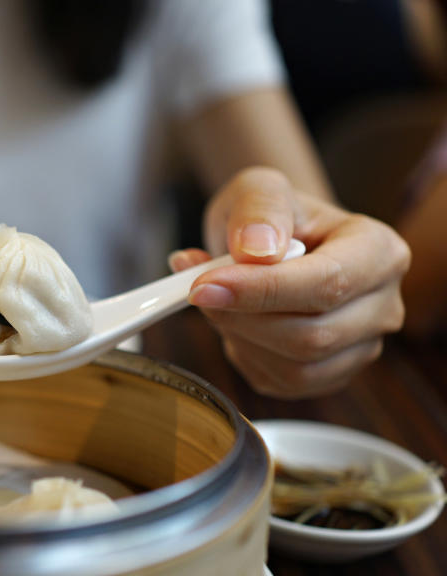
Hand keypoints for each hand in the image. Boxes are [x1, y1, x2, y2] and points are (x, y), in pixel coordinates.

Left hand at [168, 168, 409, 398]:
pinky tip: (235, 322)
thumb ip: (259, 208)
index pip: (327, 283)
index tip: (203, 285)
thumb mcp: (258, 188)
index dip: (261, 290)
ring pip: (295, 367)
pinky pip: (280, 382)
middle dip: (241, 317)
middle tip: (197, 290)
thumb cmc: (270, 216)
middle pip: (312, 336)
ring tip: (217, 300)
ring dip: (238, 337)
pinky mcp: (329, 376)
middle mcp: (382, 306)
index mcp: (380, 252)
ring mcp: (361, 347)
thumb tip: (256, 250)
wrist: (269, 243)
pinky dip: (243, 355)